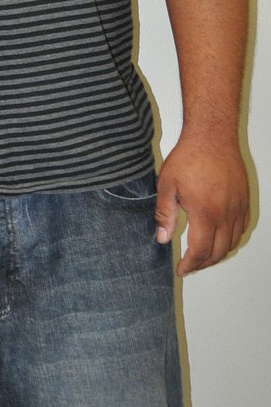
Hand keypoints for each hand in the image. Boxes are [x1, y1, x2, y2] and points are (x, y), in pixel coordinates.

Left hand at [155, 134, 248, 274]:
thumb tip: (163, 239)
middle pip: (219, 251)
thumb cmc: (188, 157)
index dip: (190, 265)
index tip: (181, 270)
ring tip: (203, 255)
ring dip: (219, 254)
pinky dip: (232, 239)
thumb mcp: (167, 185)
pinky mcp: (244, 199)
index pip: (200, 251)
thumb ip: (164, 214)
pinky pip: (242, 227)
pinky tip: (221, 238)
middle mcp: (226, 214)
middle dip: (203, 263)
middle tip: (190, 265)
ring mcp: (238, 207)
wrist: (212, 136)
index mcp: (205, 213)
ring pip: (233, 242)